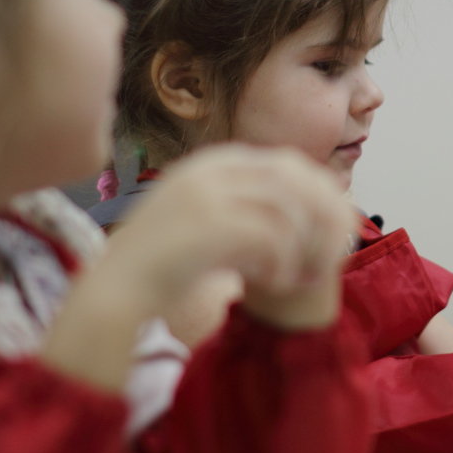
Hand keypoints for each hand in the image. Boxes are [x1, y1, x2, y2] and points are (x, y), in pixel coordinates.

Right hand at [100, 144, 355, 329]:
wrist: (119, 290)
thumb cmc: (168, 262)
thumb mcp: (209, 216)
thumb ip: (248, 201)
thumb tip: (311, 206)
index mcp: (216, 162)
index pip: (291, 165)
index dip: (321, 199)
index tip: (333, 234)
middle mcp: (213, 169)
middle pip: (298, 182)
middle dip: (322, 222)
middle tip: (328, 260)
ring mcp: (209, 193)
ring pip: (290, 211)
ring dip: (304, 249)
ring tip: (300, 278)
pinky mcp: (209, 225)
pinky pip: (272, 237)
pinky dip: (284, 264)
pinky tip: (276, 284)